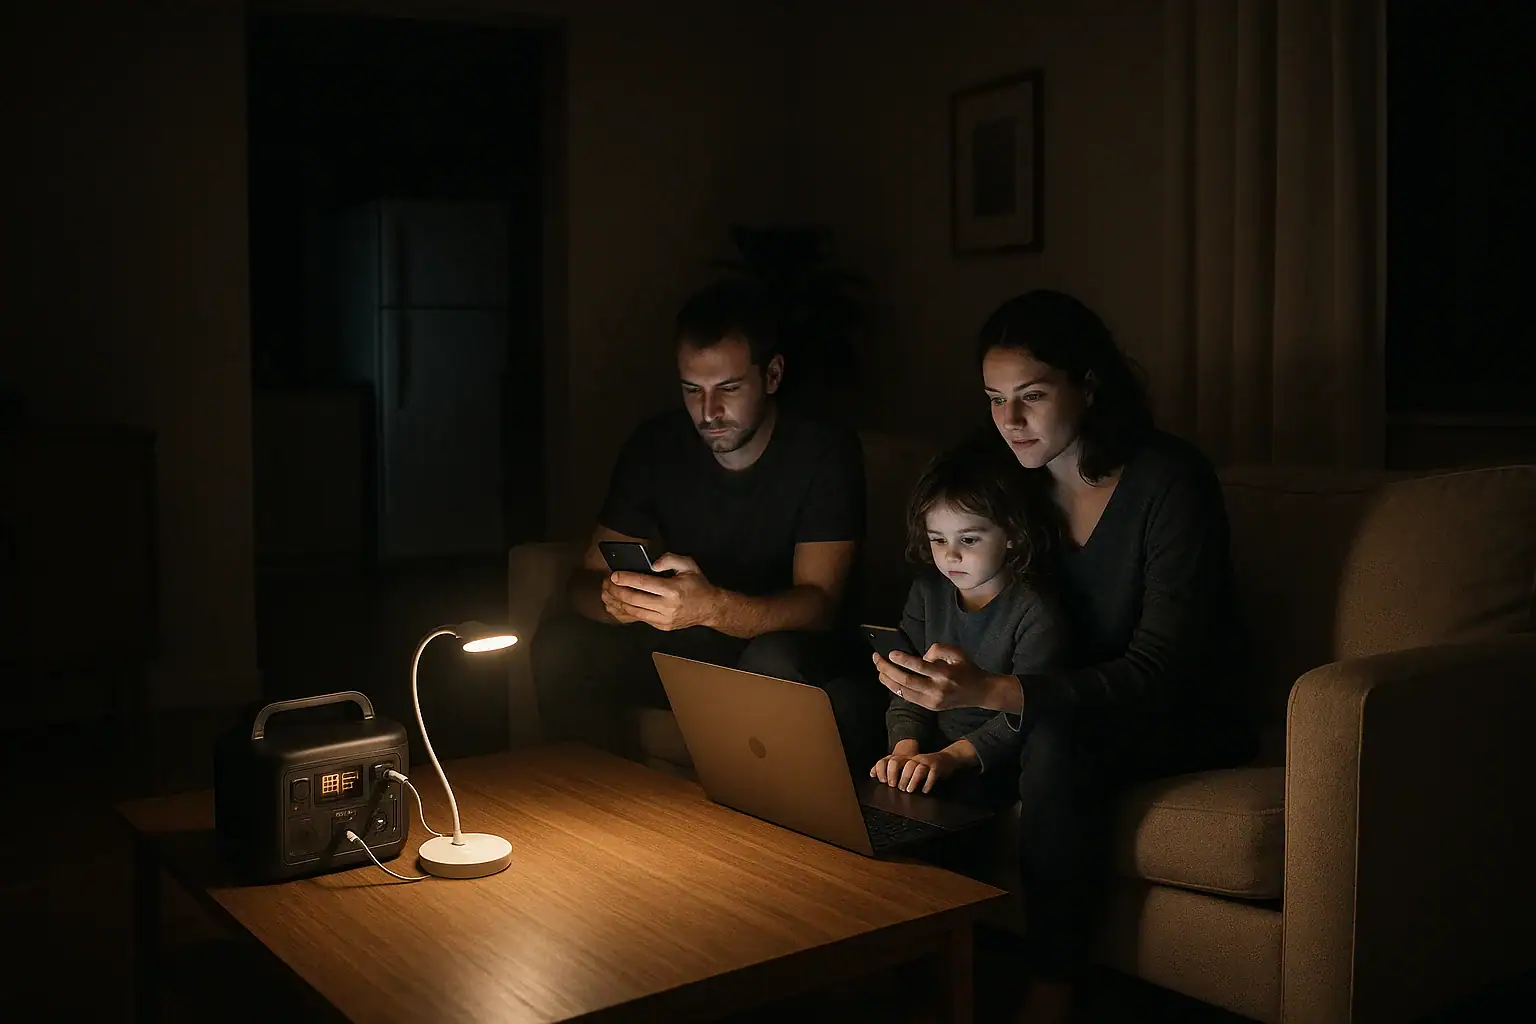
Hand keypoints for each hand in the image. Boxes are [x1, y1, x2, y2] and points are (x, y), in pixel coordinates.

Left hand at [605, 553, 717, 630]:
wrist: (709, 608)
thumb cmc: (697, 585)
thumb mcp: (688, 565)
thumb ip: (670, 559)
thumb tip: (651, 564)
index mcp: (673, 590)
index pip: (643, 583)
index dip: (626, 579)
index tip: (614, 575)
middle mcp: (667, 606)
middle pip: (634, 599)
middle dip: (618, 591)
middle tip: (608, 583)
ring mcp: (663, 619)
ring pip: (634, 611)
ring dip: (619, 602)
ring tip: (611, 593)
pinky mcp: (661, 626)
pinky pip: (640, 618)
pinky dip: (628, 610)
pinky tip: (622, 602)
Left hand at [871, 745, 963, 793]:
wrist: (946, 758)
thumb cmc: (926, 765)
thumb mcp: (911, 765)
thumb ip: (897, 770)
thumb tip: (876, 775)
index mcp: (908, 758)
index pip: (895, 760)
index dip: (888, 770)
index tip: (884, 781)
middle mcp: (917, 759)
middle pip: (907, 764)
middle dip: (901, 776)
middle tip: (898, 788)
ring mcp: (927, 762)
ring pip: (918, 768)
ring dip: (913, 780)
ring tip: (909, 790)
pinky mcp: (937, 767)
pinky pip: (932, 774)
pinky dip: (927, 783)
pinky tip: (924, 790)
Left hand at [873, 643, 1010, 712]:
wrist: (979, 692)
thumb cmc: (967, 669)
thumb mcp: (957, 653)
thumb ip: (938, 650)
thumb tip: (920, 657)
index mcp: (945, 674)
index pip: (919, 667)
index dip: (903, 660)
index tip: (890, 653)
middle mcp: (937, 690)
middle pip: (906, 681)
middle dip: (888, 670)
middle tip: (877, 658)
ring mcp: (932, 701)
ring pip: (903, 692)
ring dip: (887, 680)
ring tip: (878, 668)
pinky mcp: (929, 707)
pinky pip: (908, 697)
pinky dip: (895, 688)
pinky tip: (888, 679)